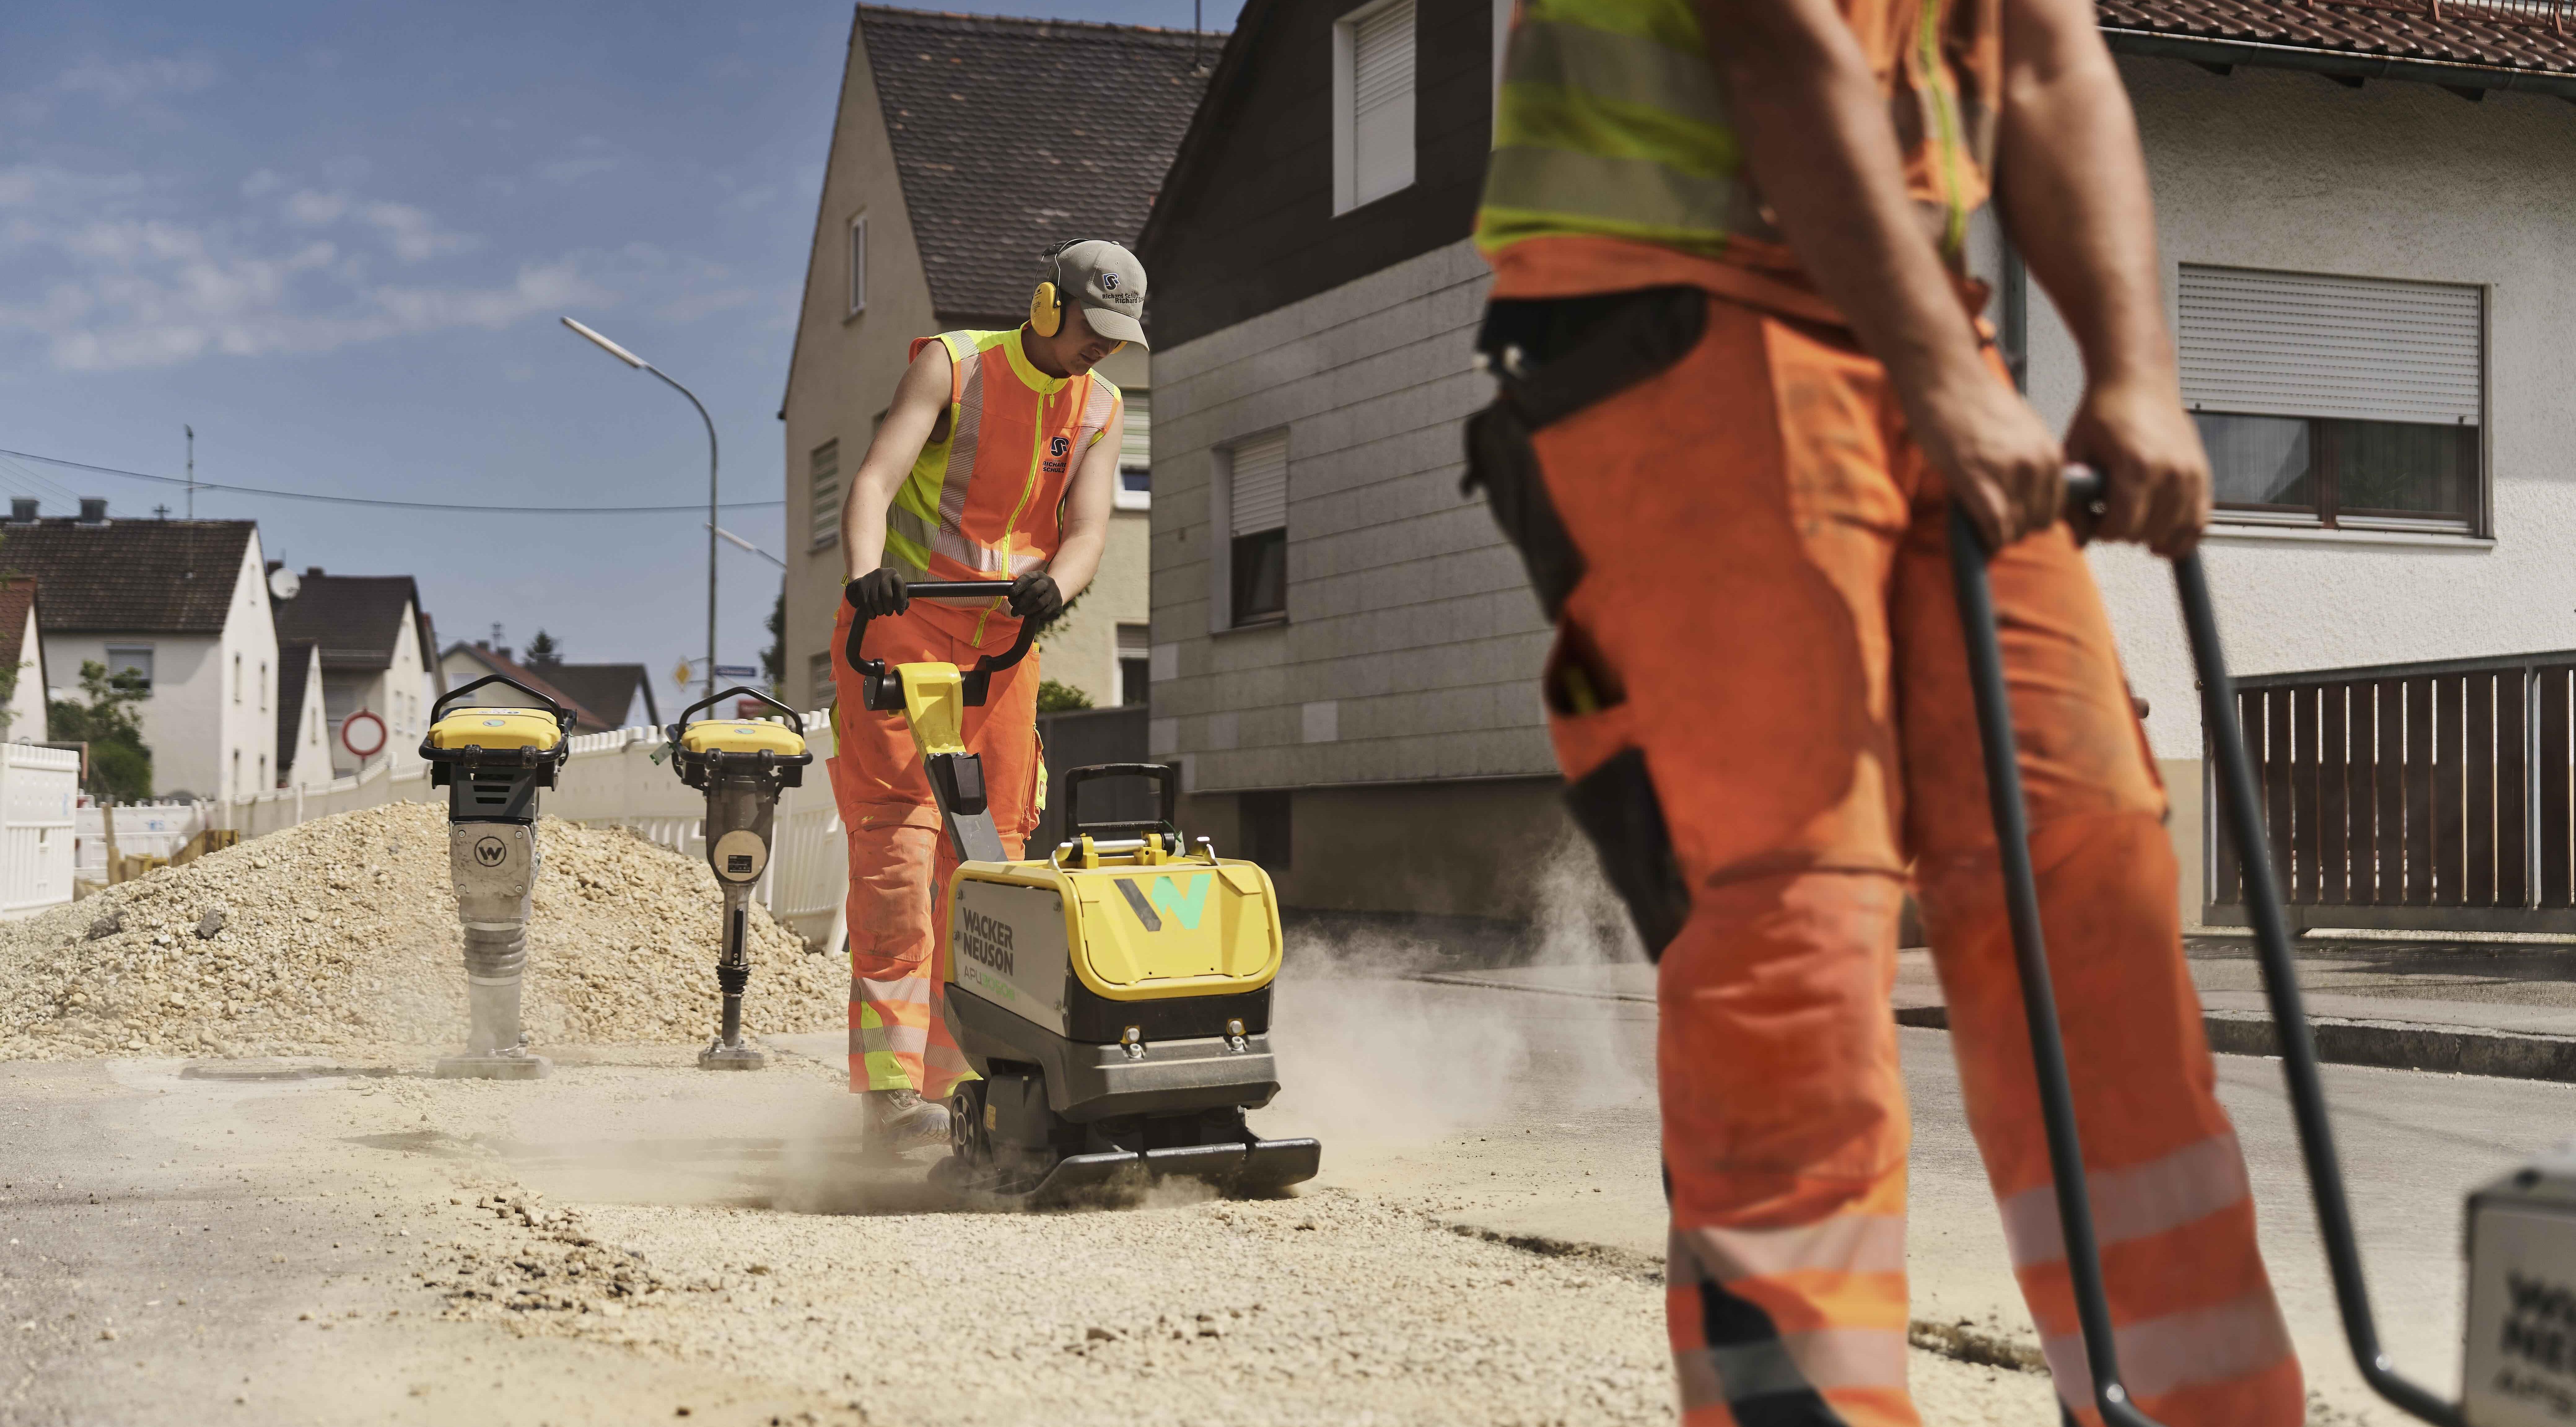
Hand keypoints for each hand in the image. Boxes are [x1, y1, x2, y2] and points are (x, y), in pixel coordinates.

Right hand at [844, 569, 908, 618]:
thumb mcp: (895, 589)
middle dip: (889, 608)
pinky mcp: (860, 585)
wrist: (866, 581)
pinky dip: (870, 611)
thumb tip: (904, 606)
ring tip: (881, 612)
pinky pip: (866, 602)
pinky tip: (873, 615)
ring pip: (875, 600)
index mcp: (893, 573)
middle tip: (889, 613)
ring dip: (879, 610)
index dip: (901, 601)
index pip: (900, 586)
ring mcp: (870, 578)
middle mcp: (881, 573)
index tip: (900, 612)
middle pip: (887, 595)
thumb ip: (902, 598)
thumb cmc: (885, 588)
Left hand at [1007, 572, 1063, 625]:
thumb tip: (1012, 599)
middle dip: (1022, 602)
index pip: (1028, 577)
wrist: (1055, 593)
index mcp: (1039, 575)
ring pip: (1040, 604)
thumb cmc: (1036, 589)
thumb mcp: (1030, 584)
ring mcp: (1055, 593)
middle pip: (1034, 591)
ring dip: (1028, 611)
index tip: (1011, 593)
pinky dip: (1036, 616)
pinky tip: (1032, 615)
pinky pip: (1045, 613)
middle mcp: (1049, 582)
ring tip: (1022, 613)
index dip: (1019, 585)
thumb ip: (1020, 589)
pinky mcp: (1058, 605)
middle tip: (1014, 611)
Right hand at [1907, 366, 2067, 551]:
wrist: (1946, 378)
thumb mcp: (2019, 432)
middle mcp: (2037, 465)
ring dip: (1996, 533)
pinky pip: (1993, 528)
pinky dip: (1984, 537)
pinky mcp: (1980, 482)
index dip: (2029, 518)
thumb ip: (2027, 462)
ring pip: (2014, 530)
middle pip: (2035, 524)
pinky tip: (1973, 531)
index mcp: (2050, 453)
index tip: (2009, 517)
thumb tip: (2021, 496)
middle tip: (1989, 520)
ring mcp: (2010, 475)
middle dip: (2013, 527)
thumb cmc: (1973, 402)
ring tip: (1977, 521)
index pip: (2052, 508)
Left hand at [2065, 378, 2210, 557]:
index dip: (2101, 531)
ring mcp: (2190, 474)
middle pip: (2146, 533)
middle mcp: (2169, 472)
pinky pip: (2200, 521)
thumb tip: (2080, 540)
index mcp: (2135, 467)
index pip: (2121, 528)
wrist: (2138, 381)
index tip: (2094, 521)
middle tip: (2111, 515)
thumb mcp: (2076, 453)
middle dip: (2123, 531)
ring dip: (2151, 535)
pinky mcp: (2203, 474)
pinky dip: (2183, 535)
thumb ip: (2074, 500)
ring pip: (2176, 533)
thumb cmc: (2105, 412)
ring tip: (2135, 521)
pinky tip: (2164, 536)